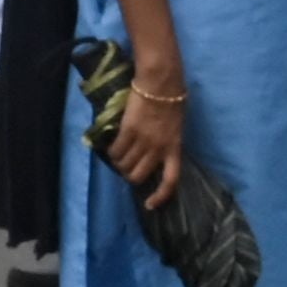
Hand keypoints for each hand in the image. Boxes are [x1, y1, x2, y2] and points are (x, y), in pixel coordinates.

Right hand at [106, 76, 187, 210]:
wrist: (160, 82)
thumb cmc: (172, 100)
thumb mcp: (176, 126)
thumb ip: (167, 142)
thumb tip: (154, 154)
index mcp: (174, 148)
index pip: (170, 180)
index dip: (159, 196)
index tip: (149, 204)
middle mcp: (158, 149)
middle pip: (139, 175)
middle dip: (131, 175)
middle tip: (127, 168)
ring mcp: (143, 140)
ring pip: (125, 165)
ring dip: (119, 164)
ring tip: (117, 157)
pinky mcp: (128, 131)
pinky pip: (115, 150)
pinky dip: (111, 153)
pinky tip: (111, 148)